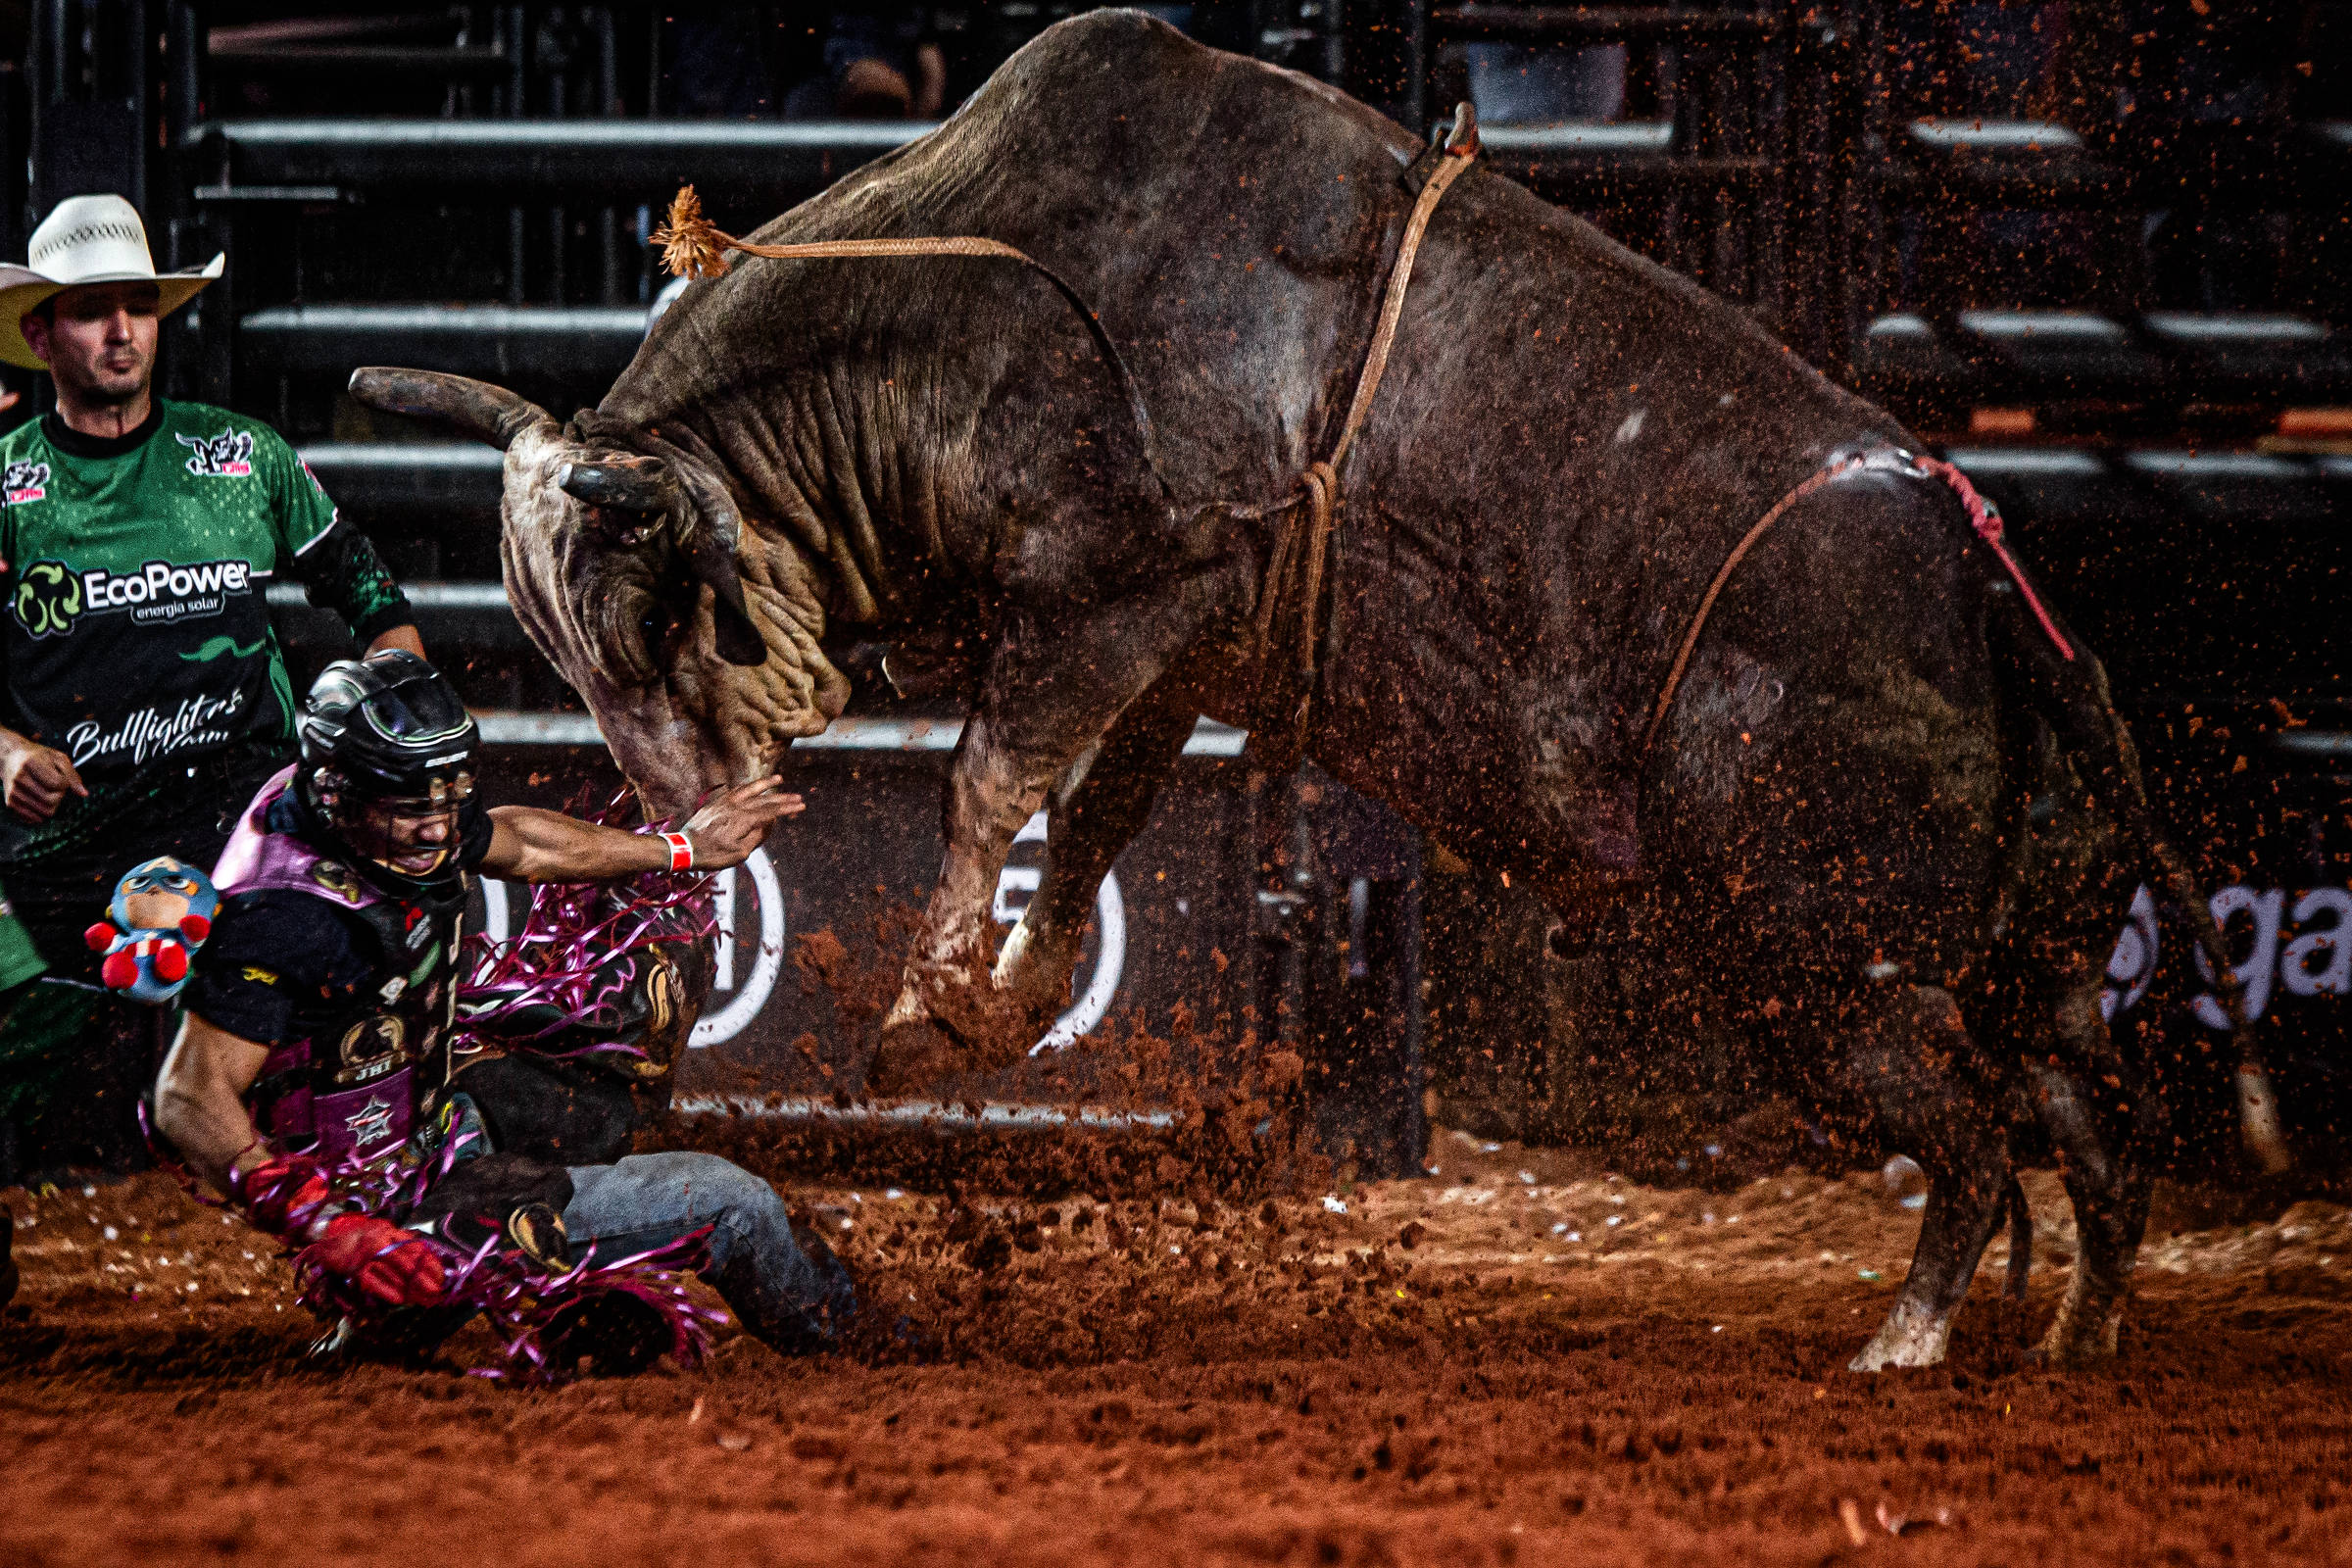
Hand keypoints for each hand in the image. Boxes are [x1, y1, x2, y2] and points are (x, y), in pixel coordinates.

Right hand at [0, 733, 84, 822]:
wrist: (11, 757)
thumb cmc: (38, 757)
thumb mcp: (58, 758)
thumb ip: (72, 776)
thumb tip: (84, 794)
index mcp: (31, 763)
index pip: (58, 784)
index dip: (65, 783)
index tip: (60, 777)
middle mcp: (19, 778)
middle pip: (52, 801)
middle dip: (59, 795)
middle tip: (53, 786)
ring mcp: (13, 791)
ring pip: (44, 812)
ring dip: (51, 804)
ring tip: (45, 791)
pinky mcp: (10, 803)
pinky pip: (33, 818)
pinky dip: (41, 813)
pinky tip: (39, 801)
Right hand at [301, 1214, 447, 1306]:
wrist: (326, 1238)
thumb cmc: (359, 1238)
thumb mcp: (382, 1233)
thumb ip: (400, 1241)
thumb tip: (424, 1254)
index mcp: (389, 1231)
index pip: (414, 1247)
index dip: (429, 1262)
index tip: (441, 1275)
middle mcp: (379, 1241)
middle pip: (406, 1262)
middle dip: (423, 1278)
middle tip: (436, 1292)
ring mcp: (366, 1254)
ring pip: (392, 1273)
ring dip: (409, 1288)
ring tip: (423, 1299)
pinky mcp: (354, 1268)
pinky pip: (373, 1281)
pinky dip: (386, 1290)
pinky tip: (400, 1299)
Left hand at [679, 775, 801, 870]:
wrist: (684, 848)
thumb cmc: (713, 855)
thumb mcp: (739, 853)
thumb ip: (757, 836)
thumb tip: (769, 822)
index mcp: (744, 820)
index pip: (771, 811)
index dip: (787, 808)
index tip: (801, 806)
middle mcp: (736, 807)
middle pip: (764, 799)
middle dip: (783, 798)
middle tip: (797, 796)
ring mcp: (725, 802)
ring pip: (749, 789)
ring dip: (766, 784)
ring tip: (779, 778)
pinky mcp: (716, 803)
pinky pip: (736, 790)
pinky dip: (748, 786)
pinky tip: (753, 785)